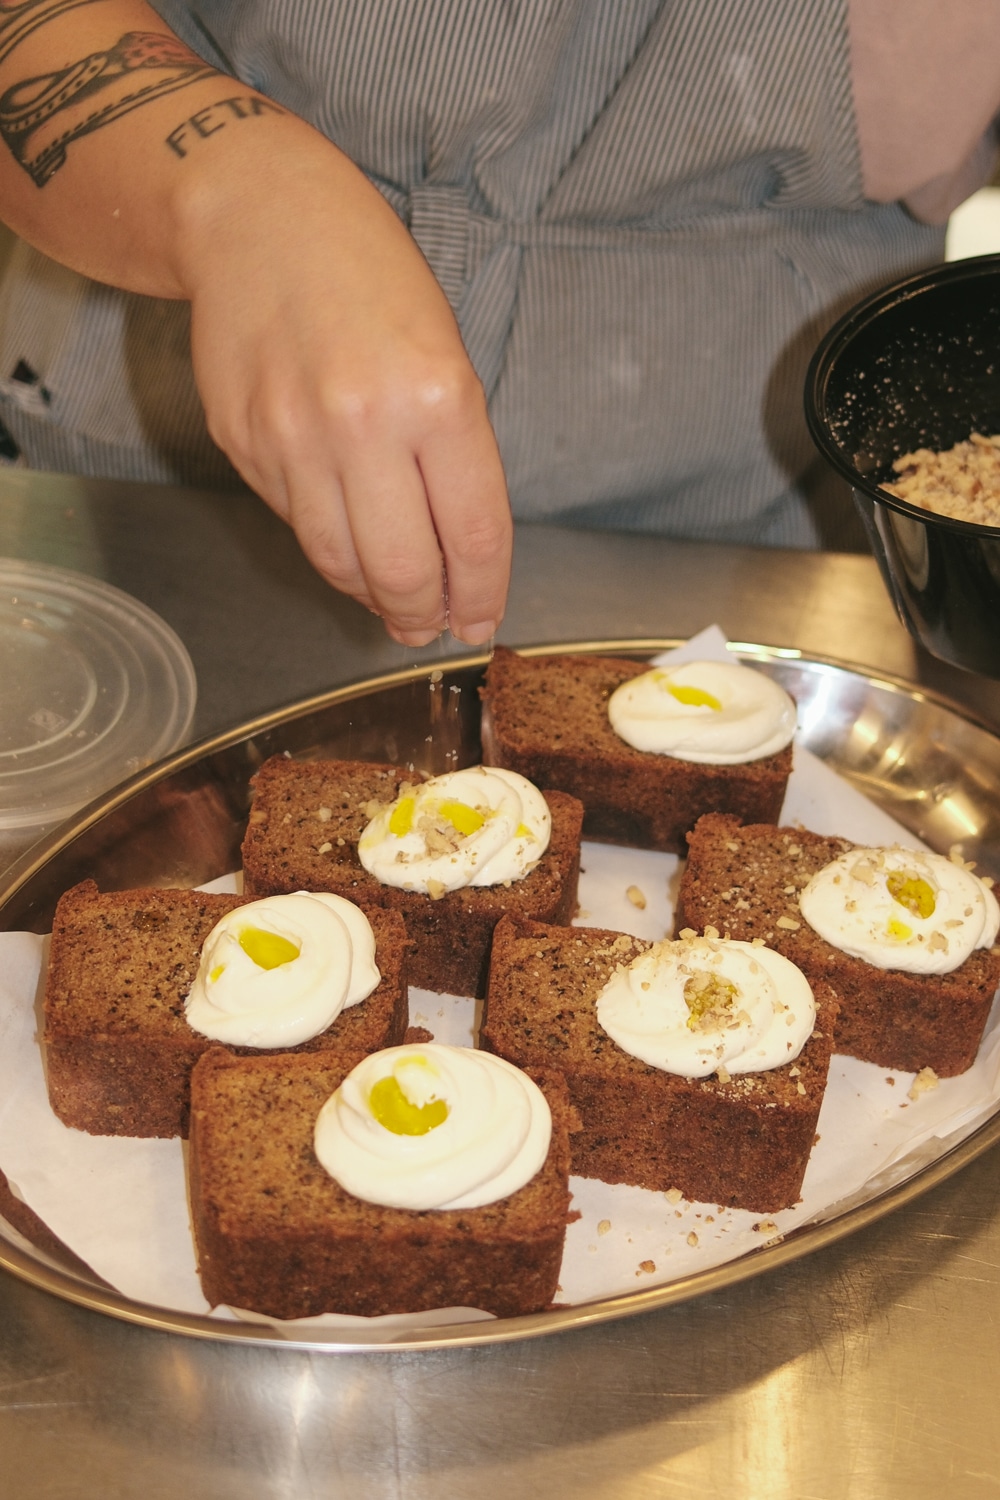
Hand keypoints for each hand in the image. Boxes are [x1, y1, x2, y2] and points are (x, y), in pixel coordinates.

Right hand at [178, 129, 511, 645]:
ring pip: (340, 564)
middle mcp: (362, 424)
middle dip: (426, 615)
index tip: (480, 620)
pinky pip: (295, 524)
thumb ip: (454, 455)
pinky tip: (348, 541)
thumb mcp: (446, 351)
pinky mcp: (242, 444)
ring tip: (394, 604)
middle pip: (403, 572)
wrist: (257, 216)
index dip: (482, 596)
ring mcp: (291, 438)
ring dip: (374, 599)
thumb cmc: (370, 277)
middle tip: (433, 627)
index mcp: (436, 397)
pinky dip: (329, 547)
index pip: (473, 536)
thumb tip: (454, 554)